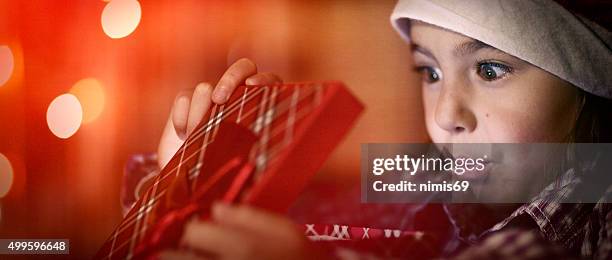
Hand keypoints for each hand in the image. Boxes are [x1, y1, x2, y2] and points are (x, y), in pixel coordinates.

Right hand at [157, 58, 282, 168]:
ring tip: (196, 138)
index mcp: (261, 107)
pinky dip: (182, 117)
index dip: (264, 80)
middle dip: (231, 78)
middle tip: (219, 100)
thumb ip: (260, 154)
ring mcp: (212, 98)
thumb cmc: (226, 176)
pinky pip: (184, 97)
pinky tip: (183, 136)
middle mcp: (238, 97)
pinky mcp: (187, 102)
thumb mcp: (248, 167)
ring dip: (199, 114)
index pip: (271, 81)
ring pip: (205, 88)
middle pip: (243, 67)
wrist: (189, 183)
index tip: (253, 86)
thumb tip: (284, 162)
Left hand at [158, 203, 318, 259]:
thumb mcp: (285, 232)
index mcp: (242, 248)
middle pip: (176, 259)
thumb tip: (216, 208)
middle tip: (173, 252)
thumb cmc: (301, 258)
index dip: (193, 229)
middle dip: (171, 253)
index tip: (197, 232)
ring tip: (185, 257)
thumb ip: (249, 217)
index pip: (193, 231)